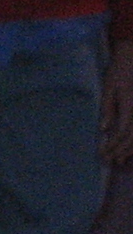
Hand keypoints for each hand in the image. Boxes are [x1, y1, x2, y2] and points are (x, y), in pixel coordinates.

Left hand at [106, 42, 132, 167]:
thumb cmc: (119, 72)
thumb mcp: (109, 87)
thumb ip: (108, 108)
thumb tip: (105, 129)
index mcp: (130, 107)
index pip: (122, 133)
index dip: (113, 146)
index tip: (104, 154)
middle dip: (121, 151)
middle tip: (110, 161)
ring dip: (131, 150)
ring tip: (121, 160)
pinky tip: (130, 150)